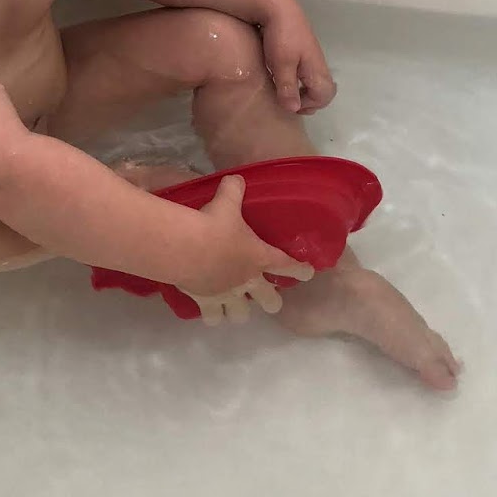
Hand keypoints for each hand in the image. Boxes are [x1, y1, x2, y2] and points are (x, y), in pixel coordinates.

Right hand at [172, 174, 313, 324]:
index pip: (288, 265)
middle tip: (266, 296)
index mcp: (259, 257)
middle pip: (270, 302)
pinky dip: (213, 315)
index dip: (301, 270)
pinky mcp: (207, 302)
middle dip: (271, 301)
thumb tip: (236, 178)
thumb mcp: (226, 201)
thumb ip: (234, 190)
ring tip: (234, 305)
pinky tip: (211, 312)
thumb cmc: (213, 224)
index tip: (309, 273)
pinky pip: (213, 318)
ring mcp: (228, 294)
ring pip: (241, 314)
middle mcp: (248, 280)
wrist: (187, 247)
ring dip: (239, 310)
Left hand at [258, 0, 335, 114]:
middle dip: (309, 99)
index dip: (310, 104)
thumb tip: (293, 109)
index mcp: (316, 68)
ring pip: (313, 80)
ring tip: (283, 91)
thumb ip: (288, 87)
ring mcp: (309, 55)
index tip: (290, 104)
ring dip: (302, 89)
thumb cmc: (281, 36)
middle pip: (323, 89)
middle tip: (289, 101)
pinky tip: (280, 76)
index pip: (324, 95)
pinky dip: (297, 79)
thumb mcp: (281, 64)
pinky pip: (305, 71)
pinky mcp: (300, 49)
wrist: (276, 6)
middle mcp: (316, 63)